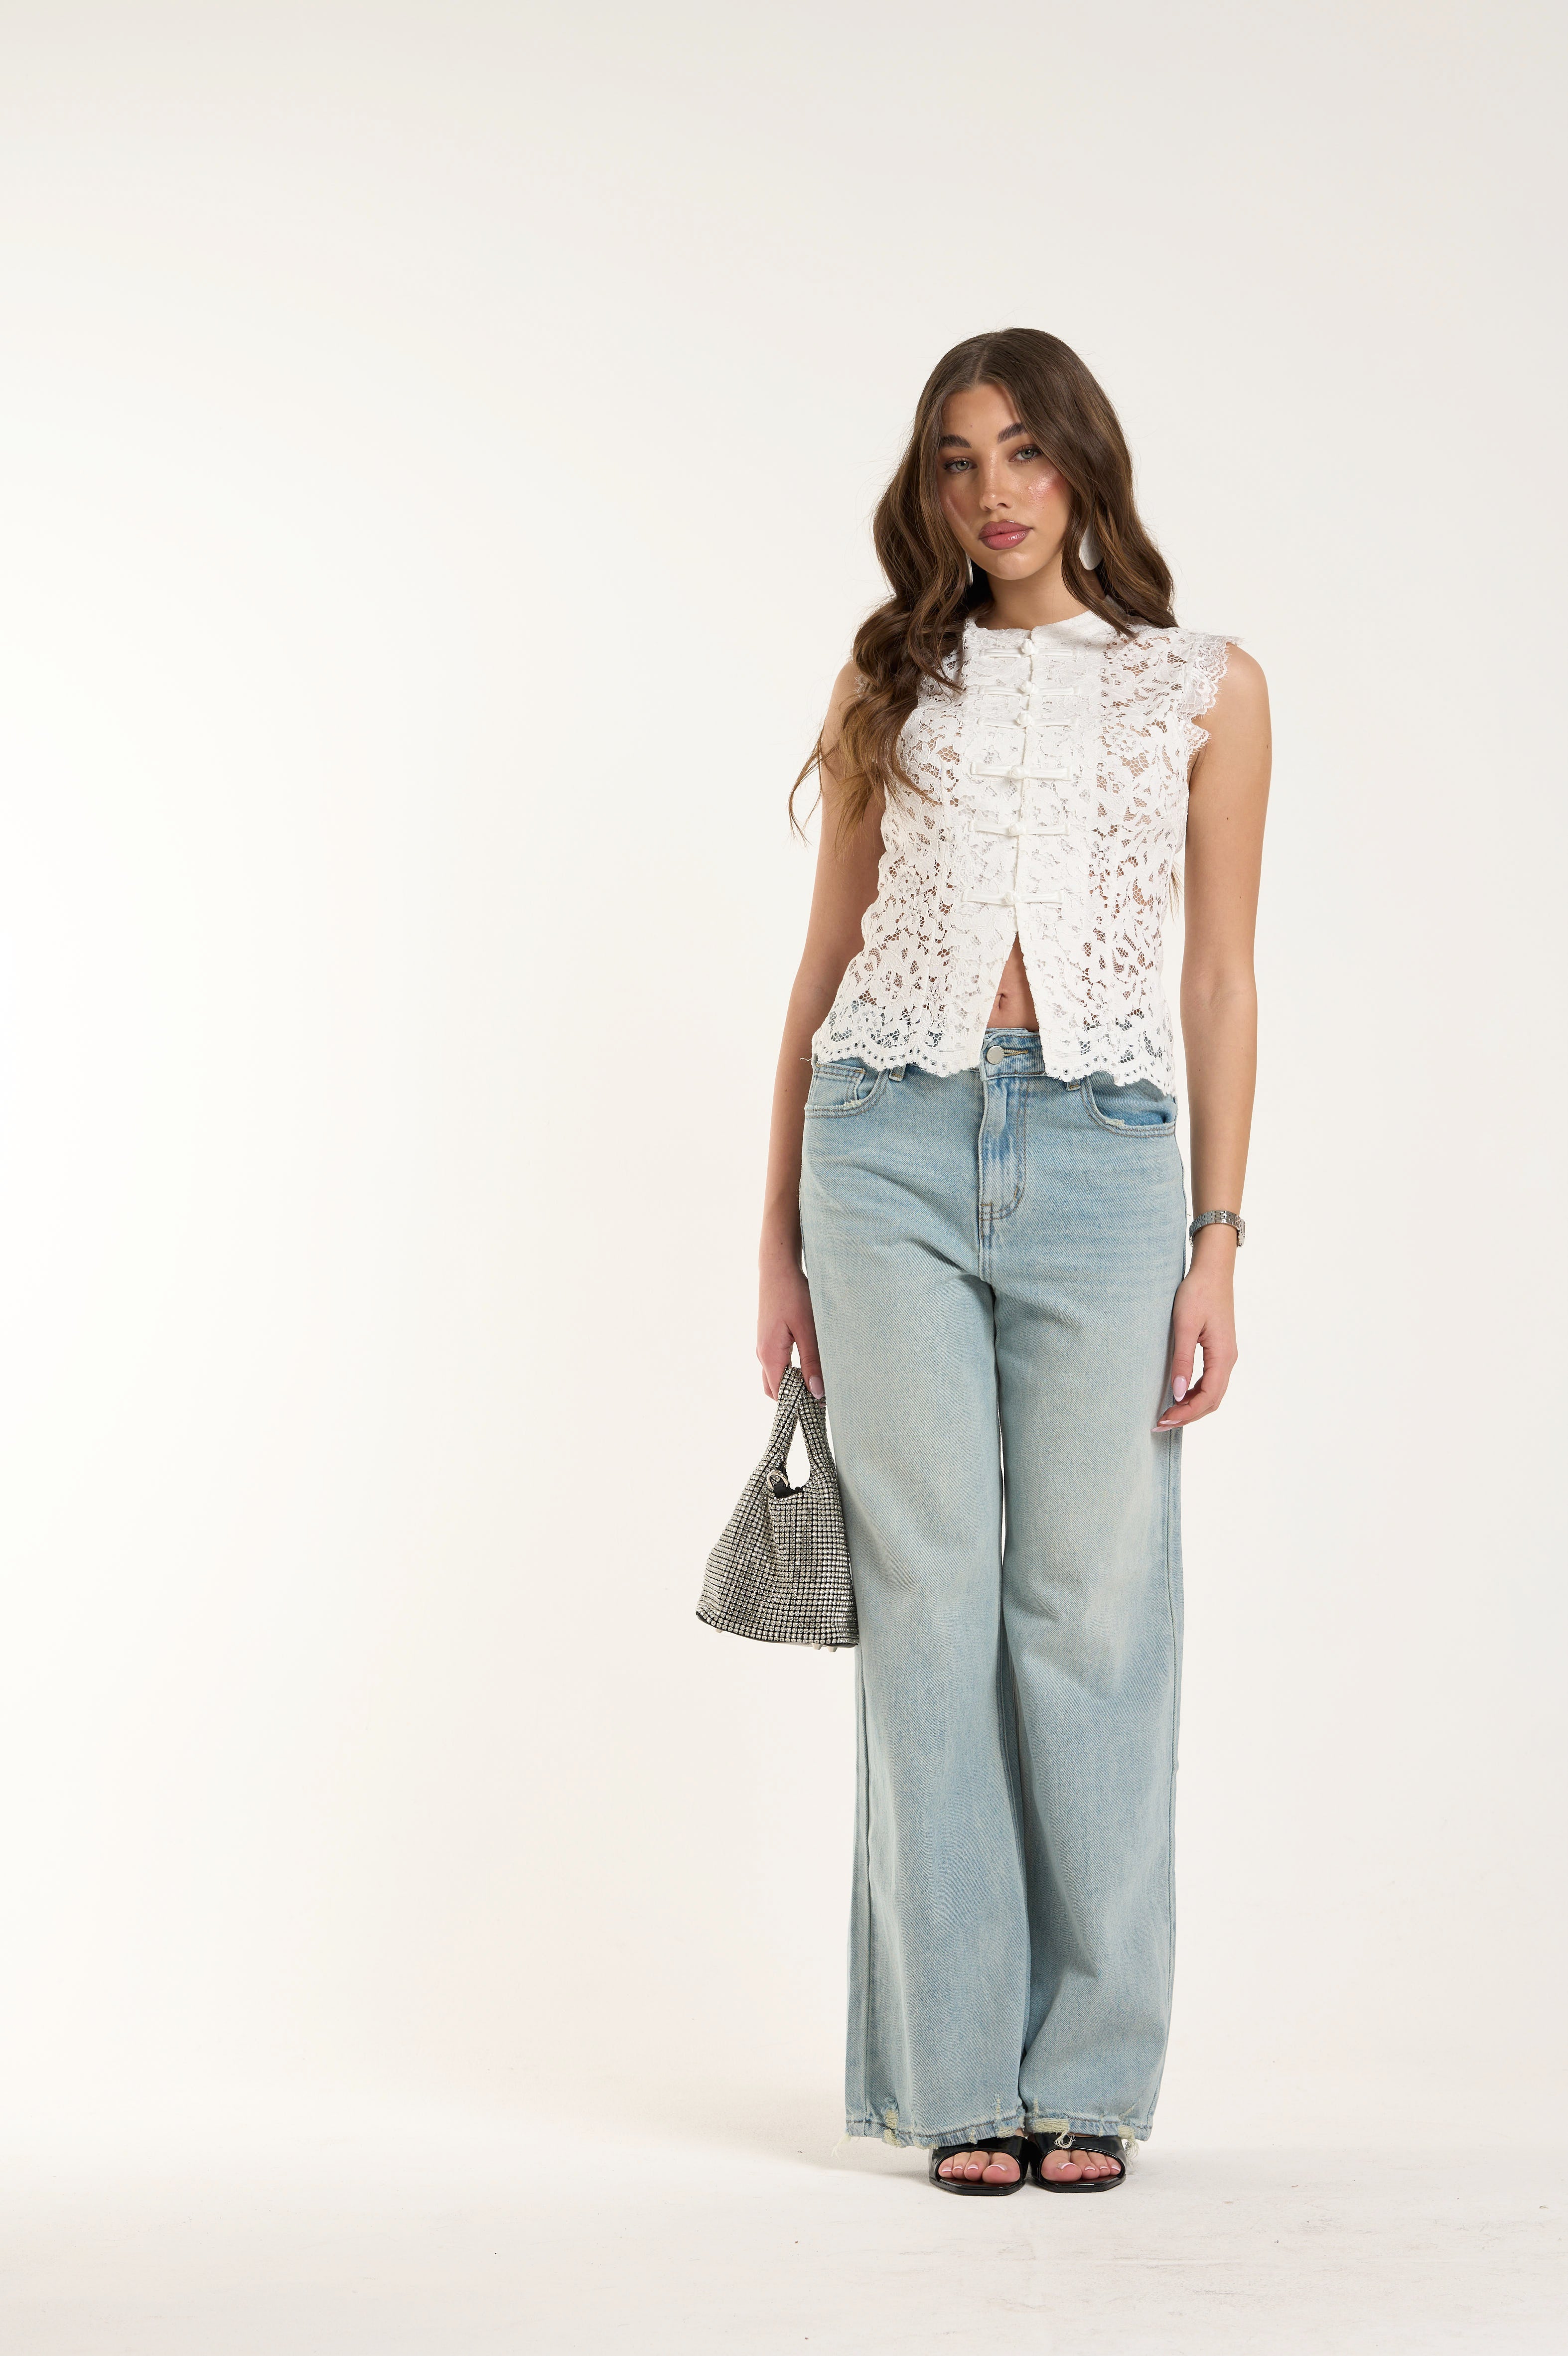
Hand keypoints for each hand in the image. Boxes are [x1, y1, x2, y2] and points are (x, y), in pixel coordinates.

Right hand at [758, 1253, 823, 1400]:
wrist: (778, 1268)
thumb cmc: (794, 1295)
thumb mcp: (808, 1329)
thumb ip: (811, 1362)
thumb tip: (815, 1393)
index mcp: (770, 1355)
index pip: (780, 1394)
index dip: (798, 1405)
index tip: (820, 1407)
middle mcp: (762, 1354)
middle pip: (775, 1390)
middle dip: (795, 1398)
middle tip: (822, 1397)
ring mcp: (764, 1347)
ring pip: (776, 1377)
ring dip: (793, 1384)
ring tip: (818, 1381)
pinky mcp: (769, 1339)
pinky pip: (778, 1365)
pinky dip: (791, 1372)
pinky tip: (810, 1364)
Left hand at [1157, 1237, 1237, 1427]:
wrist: (1212, 1270)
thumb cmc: (1197, 1292)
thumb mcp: (1185, 1325)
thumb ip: (1182, 1360)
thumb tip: (1178, 1393)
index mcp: (1222, 1356)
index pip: (1208, 1397)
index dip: (1186, 1414)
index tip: (1163, 1420)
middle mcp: (1228, 1359)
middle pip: (1212, 1400)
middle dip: (1187, 1415)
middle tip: (1160, 1423)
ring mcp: (1225, 1355)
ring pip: (1212, 1393)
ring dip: (1191, 1406)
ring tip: (1167, 1414)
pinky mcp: (1219, 1350)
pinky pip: (1210, 1381)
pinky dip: (1195, 1393)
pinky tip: (1178, 1394)